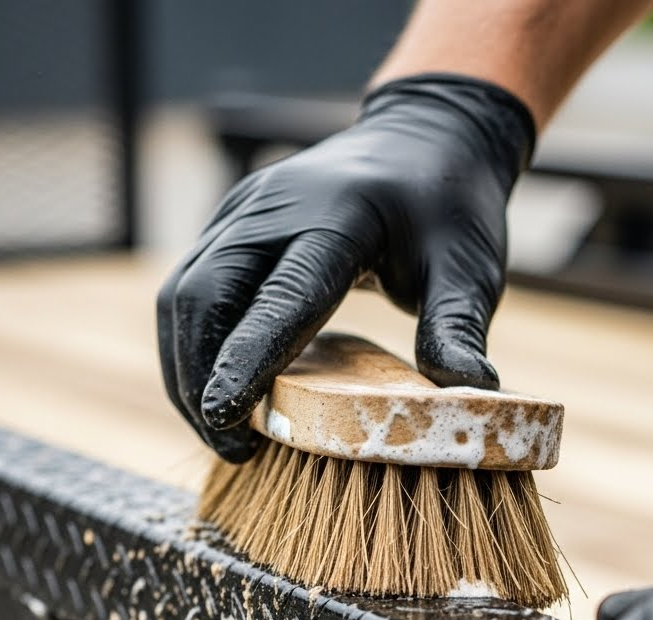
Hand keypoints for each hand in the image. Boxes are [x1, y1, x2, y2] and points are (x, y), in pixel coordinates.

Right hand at [157, 74, 533, 460]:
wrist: (424, 137)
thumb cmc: (449, 210)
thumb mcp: (468, 269)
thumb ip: (457, 329)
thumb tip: (471, 397)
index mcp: (337, 217)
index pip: (278, 297)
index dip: (246, 359)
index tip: (224, 418)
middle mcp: (274, 207)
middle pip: (203, 297)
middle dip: (200, 380)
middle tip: (231, 447)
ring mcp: (242, 210)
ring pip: (181, 296)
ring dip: (186, 370)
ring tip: (220, 433)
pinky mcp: (228, 222)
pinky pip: (188, 288)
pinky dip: (190, 347)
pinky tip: (215, 391)